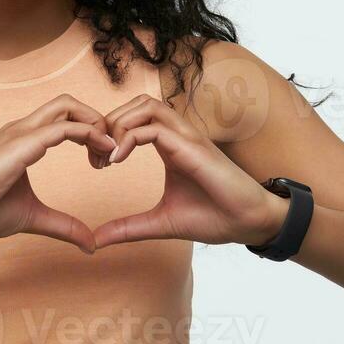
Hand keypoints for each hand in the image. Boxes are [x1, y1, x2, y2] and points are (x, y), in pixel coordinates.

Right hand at [0, 94, 119, 255]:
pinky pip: (63, 127)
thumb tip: (90, 244)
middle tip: (112, 153)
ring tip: (110, 153)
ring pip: (68, 106)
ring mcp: (21, 132)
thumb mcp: (33, 218)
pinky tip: (102, 155)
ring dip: (96, 124)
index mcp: (25, 139)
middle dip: (98, 120)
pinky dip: (89, 135)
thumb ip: (63, 226)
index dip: (92, 133)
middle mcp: (24, 128)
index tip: (104, 161)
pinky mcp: (21, 143)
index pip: (65, 118)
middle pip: (69, 103)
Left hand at [92, 93, 286, 249]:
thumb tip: (96, 240)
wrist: (248, 224)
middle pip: (137, 103)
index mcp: (170, 145)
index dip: (109, 133)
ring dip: (119, 124)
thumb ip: (128, 228)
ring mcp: (187, 138)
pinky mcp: (194, 147)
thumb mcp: (159, 223)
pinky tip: (118, 160)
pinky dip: (130, 138)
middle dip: (109, 122)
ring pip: (146, 106)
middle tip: (97, 156)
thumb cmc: (213, 218)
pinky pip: (155, 128)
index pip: (134, 118)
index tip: (97, 164)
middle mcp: (178, 135)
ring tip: (108, 155)